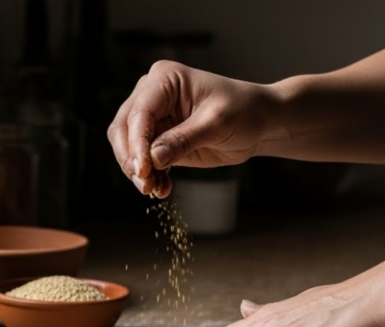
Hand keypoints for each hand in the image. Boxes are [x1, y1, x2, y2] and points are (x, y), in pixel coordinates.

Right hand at [106, 60, 278, 197]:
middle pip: (123, 129)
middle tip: (144, 184)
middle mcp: (153, 95)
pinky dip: (150, 176)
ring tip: (155, 190)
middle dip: (131, 159)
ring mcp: (154, 117)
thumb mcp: (216, 123)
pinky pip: (144, 160)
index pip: (139, 113)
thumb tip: (153, 157)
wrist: (261, 123)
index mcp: (165, 79)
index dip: (136, 144)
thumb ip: (183, 139)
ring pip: (128, 147)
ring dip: (138, 171)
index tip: (144, 170)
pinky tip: (162, 189)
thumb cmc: (244, 110)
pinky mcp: (160, 139)